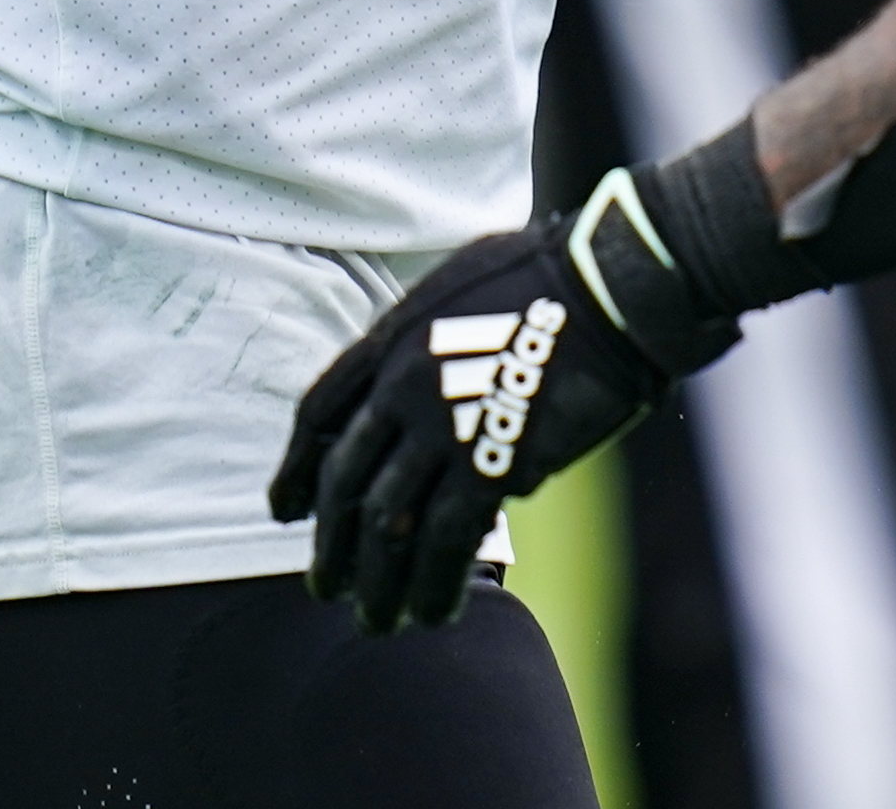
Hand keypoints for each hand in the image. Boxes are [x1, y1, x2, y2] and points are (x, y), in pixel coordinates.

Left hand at [273, 173, 725, 633]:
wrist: (610, 285)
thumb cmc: (549, 273)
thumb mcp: (456, 286)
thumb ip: (422, 341)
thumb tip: (410, 385)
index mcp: (390, 338)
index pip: (318, 415)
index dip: (296, 471)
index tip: (285, 511)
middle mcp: (404, 386)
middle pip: (345, 481)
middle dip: (331, 545)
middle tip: (325, 588)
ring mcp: (445, 426)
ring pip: (387, 523)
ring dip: (376, 583)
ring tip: (376, 621)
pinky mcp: (494, 462)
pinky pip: (446, 541)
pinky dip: (434, 585)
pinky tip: (435, 613)